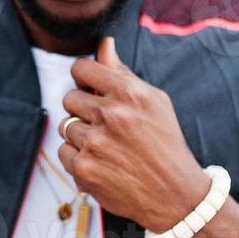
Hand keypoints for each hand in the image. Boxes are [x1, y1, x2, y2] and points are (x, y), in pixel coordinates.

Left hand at [57, 37, 211, 231]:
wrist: (175, 194)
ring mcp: (95, 143)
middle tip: (105, 124)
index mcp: (128, 92)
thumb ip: (122, 72)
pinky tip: (100, 163)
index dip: (83, 77)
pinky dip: (77, 158)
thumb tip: (104, 43)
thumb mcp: (153, 101)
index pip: (81, 68)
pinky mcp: (84, 168)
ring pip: (65, 126)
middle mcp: (110, 115)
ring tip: (106, 146)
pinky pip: (63, 152)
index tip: (89, 87)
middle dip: (83, 109)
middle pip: (70, 98)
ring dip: (80, 135)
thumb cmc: (165, 143)